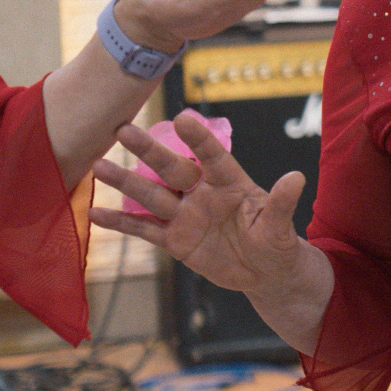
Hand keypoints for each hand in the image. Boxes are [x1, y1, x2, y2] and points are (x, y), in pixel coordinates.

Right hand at [89, 111, 308, 295]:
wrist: (265, 273)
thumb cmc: (277, 242)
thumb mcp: (281, 226)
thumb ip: (283, 203)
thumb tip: (297, 177)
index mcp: (231, 183)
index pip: (213, 157)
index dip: (199, 139)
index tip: (183, 117)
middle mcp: (204, 194)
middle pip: (172, 169)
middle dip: (149, 150)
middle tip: (123, 129)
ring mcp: (186, 216)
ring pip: (151, 195)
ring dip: (125, 182)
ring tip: (98, 165)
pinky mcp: (175, 240)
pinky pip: (143, 229)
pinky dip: (120, 223)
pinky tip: (94, 213)